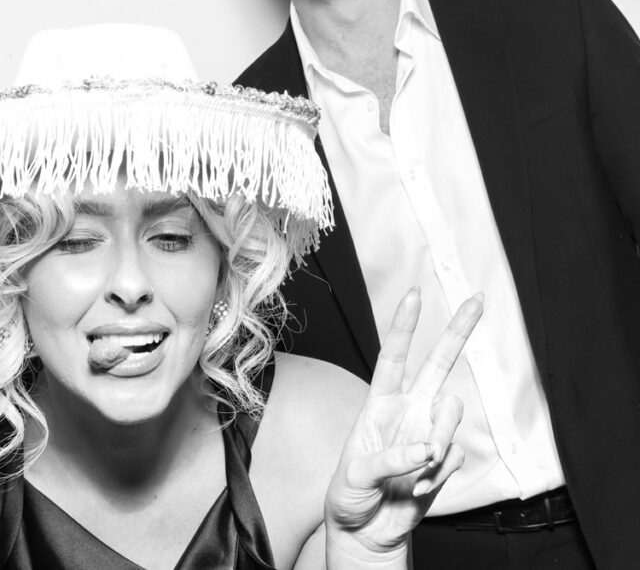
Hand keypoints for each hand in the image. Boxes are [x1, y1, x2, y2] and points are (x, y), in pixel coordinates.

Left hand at [325, 289, 482, 558]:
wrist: (366, 532)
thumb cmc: (349, 496)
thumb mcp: (355, 475)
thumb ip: (390, 458)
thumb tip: (427, 449)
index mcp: (378, 403)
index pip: (394, 357)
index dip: (405, 326)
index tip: (415, 294)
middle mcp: (408, 411)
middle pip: (438, 363)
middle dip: (458, 331)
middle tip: (478, 300)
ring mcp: (429, 433)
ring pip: (452, 414)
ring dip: (438, 441)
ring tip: (417, 471)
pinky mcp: (445, 460)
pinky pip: (455, 457)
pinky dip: (437, 477)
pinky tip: (417, 490)